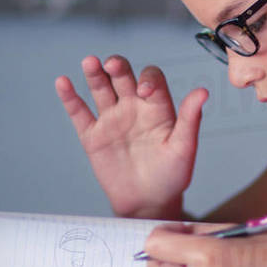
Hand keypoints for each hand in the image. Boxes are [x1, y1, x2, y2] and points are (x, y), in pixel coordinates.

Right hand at [55, 55, 207, 218]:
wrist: (149, 204)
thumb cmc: (172, 176)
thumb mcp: (184, 148)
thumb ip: (190, 119)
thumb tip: (203, 91)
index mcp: (157, 107)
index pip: (151, 79)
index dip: (148, 79)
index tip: (144, 91)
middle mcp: (133, 107)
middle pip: (123, 76)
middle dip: (118, 67)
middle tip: (112, 64)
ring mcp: (112, 119)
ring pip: (101, 89)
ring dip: (94, 74)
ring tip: (90, 62)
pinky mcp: (93, 136)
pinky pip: (79, 112)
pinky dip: (70, 97)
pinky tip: (63, 82)